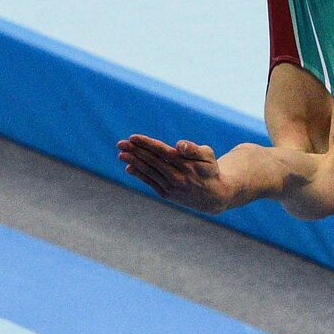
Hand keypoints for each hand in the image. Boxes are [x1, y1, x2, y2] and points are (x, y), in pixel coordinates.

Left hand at [116, 134, 233, 213]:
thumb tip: (178, 145)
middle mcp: (177, 177)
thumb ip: (193, 149)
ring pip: (149, 172)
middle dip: (135, 151)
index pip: (162, 152)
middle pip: (152, 161)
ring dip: (134, 162)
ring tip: (121, 154)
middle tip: (120, 144)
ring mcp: (171, 187)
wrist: (214, 196)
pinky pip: (150, 182)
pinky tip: (129, 167)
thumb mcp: (208, 156)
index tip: (133, 138)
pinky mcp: (167, 194)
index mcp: (186, 165)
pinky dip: (139, 175)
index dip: (146, 144)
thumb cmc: (209, 170)